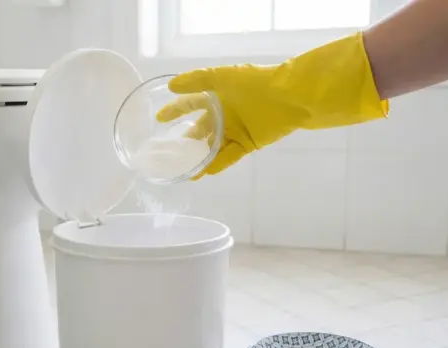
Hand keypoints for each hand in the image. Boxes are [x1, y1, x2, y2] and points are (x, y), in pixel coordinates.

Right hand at [157, 32, 388, 178]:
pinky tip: (203, 171)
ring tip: (183, 169)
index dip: (175, 111)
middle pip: (200, 130)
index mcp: (217, 96)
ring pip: (211, 147)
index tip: (159, 118)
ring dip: (198, 158)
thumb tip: (172, 86)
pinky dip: (216, 164)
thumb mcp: (222, 76)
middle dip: (185, 140)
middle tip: (169, 152)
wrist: (288, 96)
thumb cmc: (255, 81)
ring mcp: (235, 130)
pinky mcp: (247, 144)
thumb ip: (196, 81)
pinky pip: (228, 157)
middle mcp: (225, 114)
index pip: (190, 104)